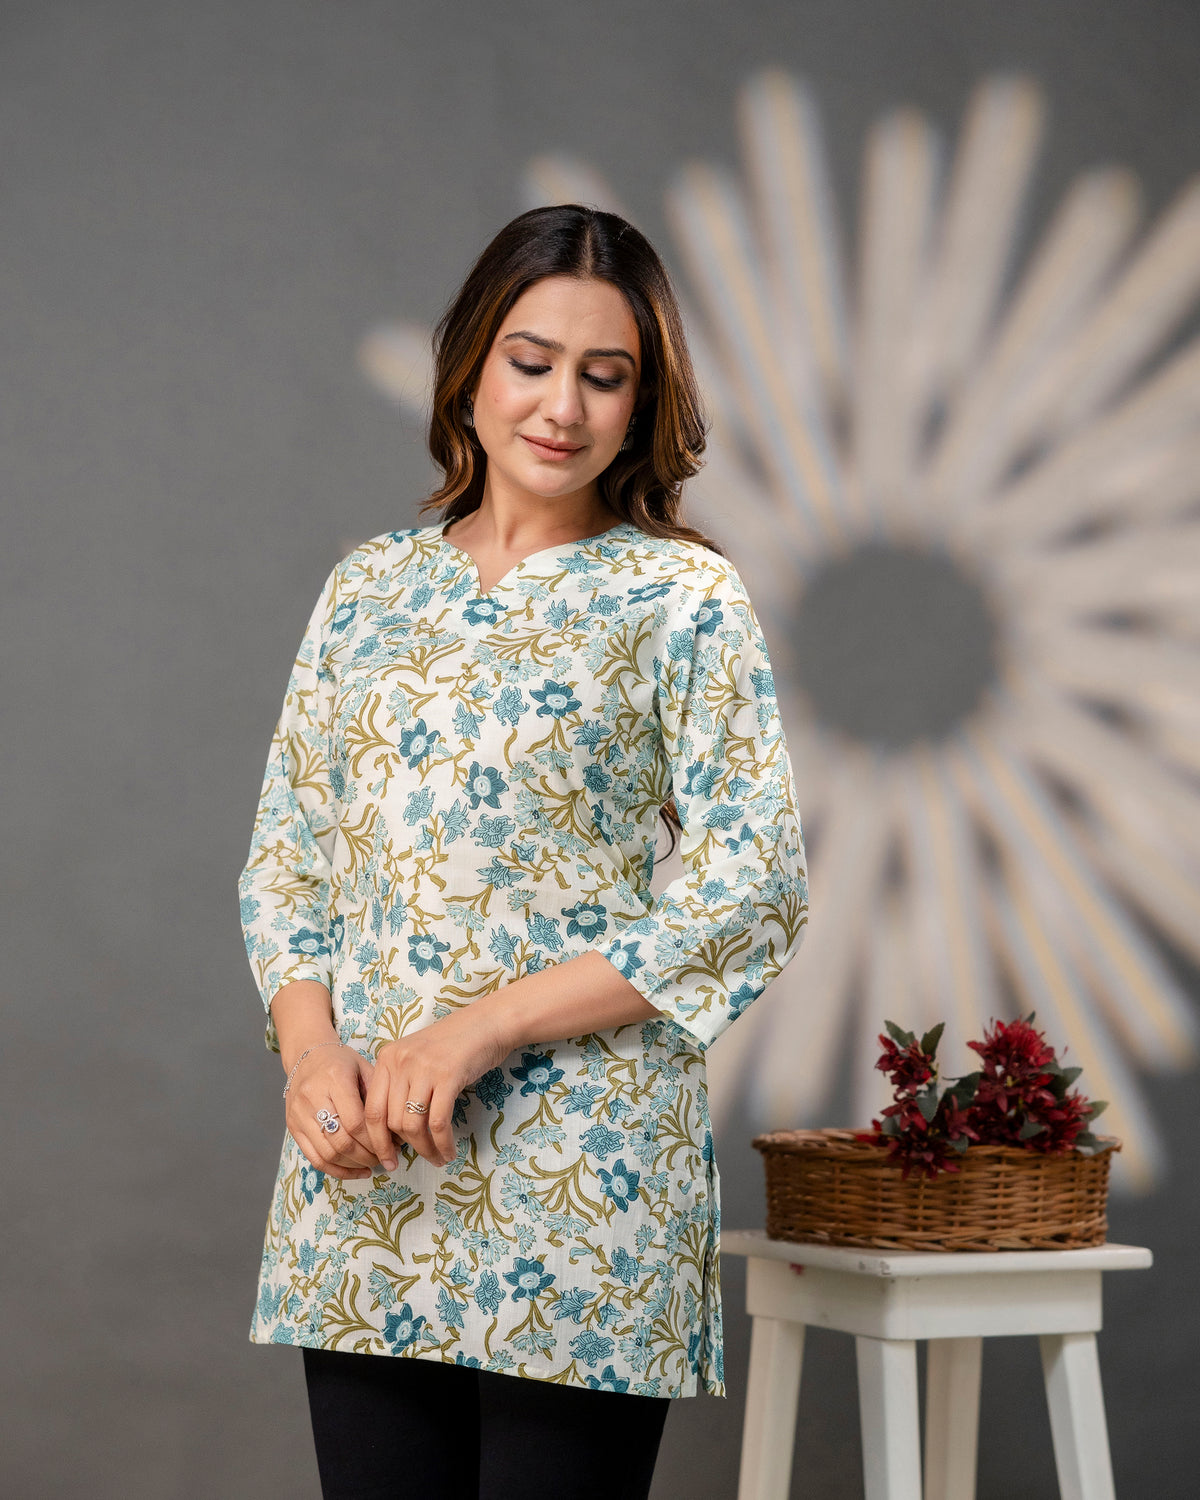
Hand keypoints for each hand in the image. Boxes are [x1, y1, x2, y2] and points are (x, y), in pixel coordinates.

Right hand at [284, 1044, 381, 1180]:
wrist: (307, 1055)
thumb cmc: (342, 1062)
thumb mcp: (364, 1067)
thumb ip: (379, 1095)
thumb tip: (397, 1131)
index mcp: (335, 1079)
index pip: (356, 1122)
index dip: (376, 1140)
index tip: (394, 1147)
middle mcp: (312, 1097)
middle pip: (341, 1141)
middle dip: (368, 1155)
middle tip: (386, 1158)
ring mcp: (299, 1115)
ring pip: (327, 1154)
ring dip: (354, 1165)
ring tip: (373, 1163)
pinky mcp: (293, 1128)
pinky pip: (314, 1159)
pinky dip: (337, 1170)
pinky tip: (357, 1171)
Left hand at [363, 1006, 511, 1168]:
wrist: (488, 1023)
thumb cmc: (454, 1044)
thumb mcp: (417, 1058)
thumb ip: (401, 1085)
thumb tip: (393, 1131)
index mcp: (387, 1058)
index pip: (372, 1109)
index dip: (376, 1141)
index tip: (386, 1159)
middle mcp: (400, 1062)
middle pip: (392, 1121)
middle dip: (404, 1148)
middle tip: (419, 1160)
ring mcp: (423, 1068)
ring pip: (413, 1125)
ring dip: (425, 1149)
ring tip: (437, 1158)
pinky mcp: (448, 1076)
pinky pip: (438, 1122)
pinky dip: (443, 1143)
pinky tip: (449, 1151)